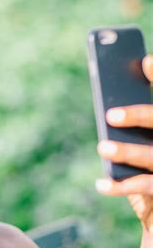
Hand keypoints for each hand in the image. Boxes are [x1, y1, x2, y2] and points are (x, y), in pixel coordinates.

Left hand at [96, 53, 152, 232]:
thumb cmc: (147, 170)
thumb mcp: (142, 143)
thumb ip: (134, 125)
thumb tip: (108, 110)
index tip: (144, 60)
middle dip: (140, 115)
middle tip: (110, 115)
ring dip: (128, 151)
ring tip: (103, 147)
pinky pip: (146, 187)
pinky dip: (120, 186)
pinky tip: (101, 183)